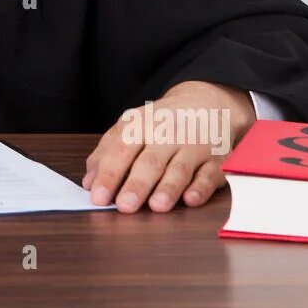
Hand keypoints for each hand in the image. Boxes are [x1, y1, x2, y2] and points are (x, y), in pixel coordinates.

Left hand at [82, 80, 256, 211]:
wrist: (208, 102)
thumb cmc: (162, 121)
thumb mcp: (131, 126)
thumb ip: (107, 152)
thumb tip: (89, 182)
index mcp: (142, 126)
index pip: (121, 150)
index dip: (109, 174)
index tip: (98, 197)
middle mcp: (167, 136)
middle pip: (150, 161)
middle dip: (137, 184)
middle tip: (125, 205)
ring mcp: (194, 147)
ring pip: (180, 169)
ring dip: (168, 188)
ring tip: (156, 206)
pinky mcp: (217, 161)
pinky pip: (210, 175)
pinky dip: (201, 187)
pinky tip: (191, 199)